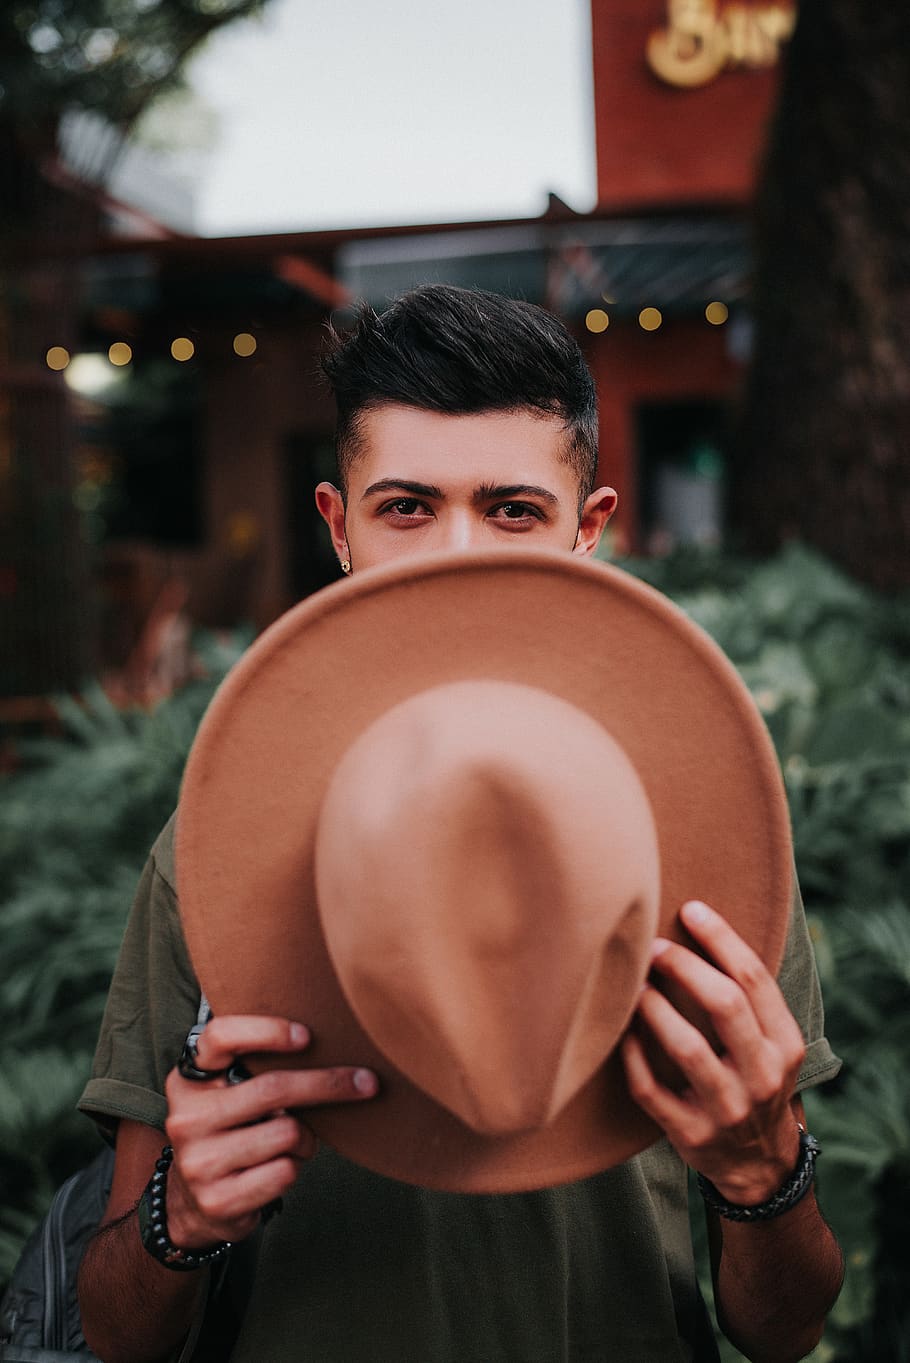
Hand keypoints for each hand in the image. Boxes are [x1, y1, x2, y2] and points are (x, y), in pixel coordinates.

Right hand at [163, 1015, 376, 1247]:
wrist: (191, 1203)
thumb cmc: (230, 1132)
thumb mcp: (227, 1093)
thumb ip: (256, 1068)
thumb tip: (332, 1044)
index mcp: (190, 1080)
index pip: (221, 1036)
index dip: (268, 1030)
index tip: (307, 1036)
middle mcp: (187, 1118)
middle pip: (273, 1088)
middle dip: (328, 1083)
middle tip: (367, 1082)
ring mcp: (199, 1161)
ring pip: (288, 1133)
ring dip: (306, 1139)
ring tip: (293, 1144)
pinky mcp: (218, 1199)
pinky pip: (286, 1171)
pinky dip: (295, 1167)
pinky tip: (278, 1168)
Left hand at [621, 900, 804, 1204]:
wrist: (759, 1166)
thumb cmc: (753, 1081)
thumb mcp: (771, 1045)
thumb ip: (747, 1000)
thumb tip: (697, 922)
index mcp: (786, 1046)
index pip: (755, 979)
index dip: (721, 938)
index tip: (690, 909)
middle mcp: (763, 1078)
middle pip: (725, 1005)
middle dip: (685, 966)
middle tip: (655, 947)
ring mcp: (728, 1111)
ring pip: (688, 1048)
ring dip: (655, 1008)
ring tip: (635, 984)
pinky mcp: (691, 1135)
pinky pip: (651, 1090)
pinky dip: (632, 1056)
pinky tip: (620, 1032)